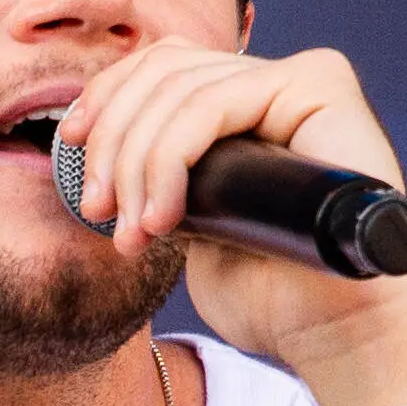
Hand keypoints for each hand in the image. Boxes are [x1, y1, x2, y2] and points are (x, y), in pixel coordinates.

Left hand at [53, 43, 406, 392]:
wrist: (338, 338)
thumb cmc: (276, 297)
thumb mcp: (195, 226)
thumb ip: (165, 182)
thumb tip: (104, 157)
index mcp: (251, 105)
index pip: (161, 67)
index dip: (105, 99)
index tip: (68, 149)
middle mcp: (279, 81)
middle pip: (163, 70)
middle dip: (112, 141)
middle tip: (96, 211)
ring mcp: (303, 78)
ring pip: (180, 88)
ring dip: (136, 161)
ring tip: (132, 230)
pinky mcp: (322, 88)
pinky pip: (214, 103)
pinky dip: (171, 156)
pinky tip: (163, 215)